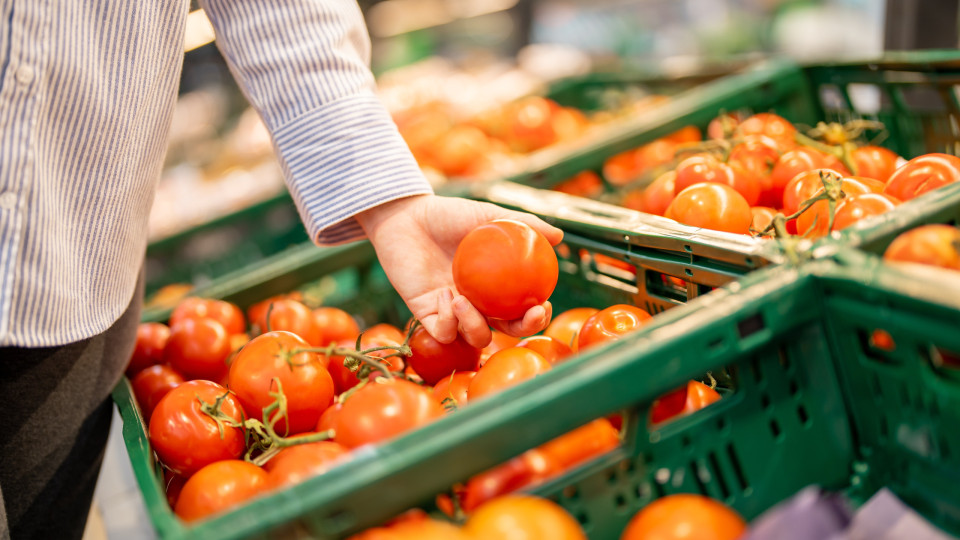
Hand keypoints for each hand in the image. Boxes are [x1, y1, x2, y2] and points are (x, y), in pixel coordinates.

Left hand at [356, 194, 562, 347]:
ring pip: (475, 338)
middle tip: (527, 315)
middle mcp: (477, 302)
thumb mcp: (488, 215)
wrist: (408, 215)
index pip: (522, 310)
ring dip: (475, 325)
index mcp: (495, 286)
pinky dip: (447, 320)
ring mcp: (452, 311)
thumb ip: (522, 225)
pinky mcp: (426, 314)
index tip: (543, 304)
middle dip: (523, 330)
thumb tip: (559, 237)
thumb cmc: (448, 214)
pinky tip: (444, 295)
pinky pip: (443, 332)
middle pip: (506, 330)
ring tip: (462, 299)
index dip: (537, 316)